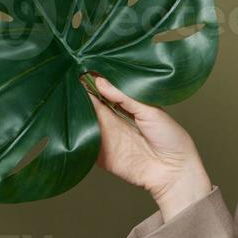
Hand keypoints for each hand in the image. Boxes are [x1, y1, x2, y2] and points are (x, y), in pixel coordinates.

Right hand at [79, 71, 211, 215]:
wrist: (175, 170)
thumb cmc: (170, 138)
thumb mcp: (149, 110)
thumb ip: (125, 97)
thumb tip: (101, 81)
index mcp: (128, 108)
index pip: (106, 91)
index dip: (94, 82)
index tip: (81, 68)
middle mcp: (114, 122)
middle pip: (92, 105)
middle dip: (80, 93)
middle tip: (67, 78)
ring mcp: (107, 138)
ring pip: (85, 123)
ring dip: (74, 112)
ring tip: (63, 96)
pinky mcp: (102, 156)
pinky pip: (84, 145)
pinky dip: (75, 137)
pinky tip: (66, 124)